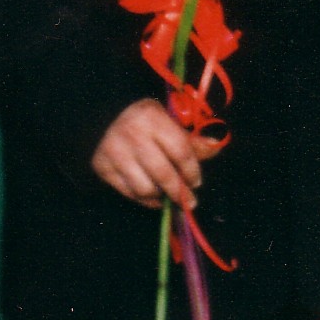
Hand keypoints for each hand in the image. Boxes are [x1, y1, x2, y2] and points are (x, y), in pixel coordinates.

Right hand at [91, 98, 220, 207]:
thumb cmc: (144, 121)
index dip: (192, 171)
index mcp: (152, 118)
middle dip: (179, 191)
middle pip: (163, 174)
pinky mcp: (102, 167)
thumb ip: (191, 139)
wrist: (103, 117)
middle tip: (189, 201)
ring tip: (167, 194)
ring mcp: (114, 152)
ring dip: (161, 196)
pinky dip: (144, 199)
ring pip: (145, 188)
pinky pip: (129, 193)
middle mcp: (131, 134)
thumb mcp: (168, 121)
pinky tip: (153, 196)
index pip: (180, 151)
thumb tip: (217, 146)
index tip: (196, 182)